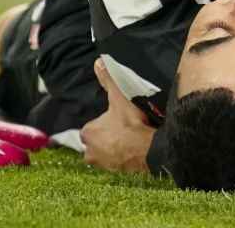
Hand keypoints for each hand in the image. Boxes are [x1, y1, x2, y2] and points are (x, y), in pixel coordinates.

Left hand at [81, 57, 153, 173]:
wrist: (147, 149)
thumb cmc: (130, 124)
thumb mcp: (119, 98)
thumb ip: (108, 80)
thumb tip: (98, 62)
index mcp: (87, 133)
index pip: (92, 126)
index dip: (105, 121)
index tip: (117, 118)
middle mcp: (89, 152)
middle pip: (97, 140)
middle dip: (108, 136)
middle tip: (124, 128)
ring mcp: (103, 164)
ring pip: (106, 152)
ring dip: (115, 147)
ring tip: (130, 137)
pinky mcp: (115, 172)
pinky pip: (116, 162)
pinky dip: (123, 157)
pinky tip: (133, 149)